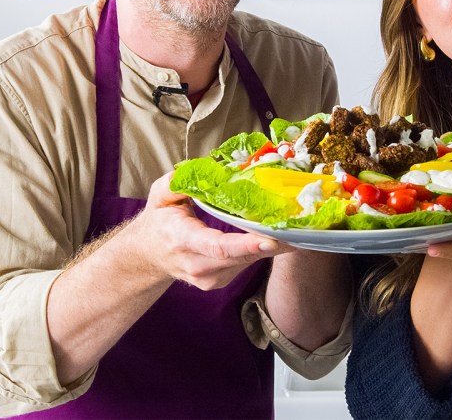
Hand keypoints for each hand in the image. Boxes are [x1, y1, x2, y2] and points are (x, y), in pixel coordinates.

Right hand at [128, 173, 286, 289]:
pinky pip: (246, 264)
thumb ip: (178, 182)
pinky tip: (278, 236)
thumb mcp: (161, 195)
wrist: (149, 254)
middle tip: (301, 230)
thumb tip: (203, 170)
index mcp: (182, 239)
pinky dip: (262, 250)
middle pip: (240, 256)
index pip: (217, 246)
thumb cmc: (160, 219)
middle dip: (272, 244)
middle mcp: (196, 264)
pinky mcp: (219, 282)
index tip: (270, 239)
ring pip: (247, 262)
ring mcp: (208, 278)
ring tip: (297, 230)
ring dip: (273, 247)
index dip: (245, 244)